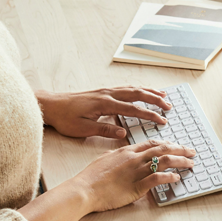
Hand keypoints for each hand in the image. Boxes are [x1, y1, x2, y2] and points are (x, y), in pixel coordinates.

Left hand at [36, 86, 171, 138]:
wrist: (52, 105)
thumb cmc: (66, 118)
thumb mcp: (83, 129)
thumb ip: (104, 129)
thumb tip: (123, 132)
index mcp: (105, 104)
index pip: (133, 109)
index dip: (149, 115)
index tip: (162, 120)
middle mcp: (108, 94)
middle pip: (137, 94)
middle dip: (155, 100)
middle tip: (169, 106)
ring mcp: (106, 91)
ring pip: (132, 88)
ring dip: (149, 92)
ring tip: (163, 96)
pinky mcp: (103, 92)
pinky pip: (125, 88)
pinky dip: (138, 89)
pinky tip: (144, 91)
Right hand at [75, 138, 195, 212]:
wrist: (84, 189)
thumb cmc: (91, 177)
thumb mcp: (105, 159)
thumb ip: (118, 156)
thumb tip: (125, 154)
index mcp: (126, 151)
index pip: (152, 144)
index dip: (167, 144)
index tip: (177, 146)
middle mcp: (134, 158)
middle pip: (162, 150)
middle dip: (180, 150)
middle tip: (192, 152)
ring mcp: (136, 172)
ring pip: (163, 161)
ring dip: (180, 162)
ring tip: (190, 164)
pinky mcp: (137, 186)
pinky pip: (157, 179)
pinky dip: (169, 177)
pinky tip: (177, 178)